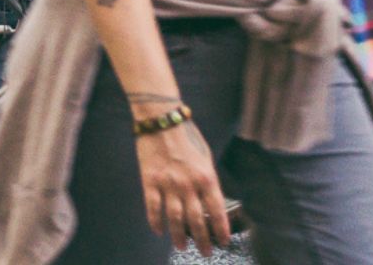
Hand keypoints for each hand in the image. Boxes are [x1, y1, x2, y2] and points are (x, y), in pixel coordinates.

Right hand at [136, 120, 230, 251]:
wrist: (161, 121)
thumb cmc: (187, 137)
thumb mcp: (206, 159)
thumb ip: (208, 181)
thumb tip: (210, 202)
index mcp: (207, 178)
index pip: (217, 212)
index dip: (220, 230)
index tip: (222, 242)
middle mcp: (188, 185)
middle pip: (197, 220)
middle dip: (202, 240)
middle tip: (205, 252)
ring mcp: (168, 184)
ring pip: (175, 218)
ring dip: (179, 235)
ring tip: (181, 246)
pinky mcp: (149, 181)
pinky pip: (152, 206)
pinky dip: (155, 221)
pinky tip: (159, 231)